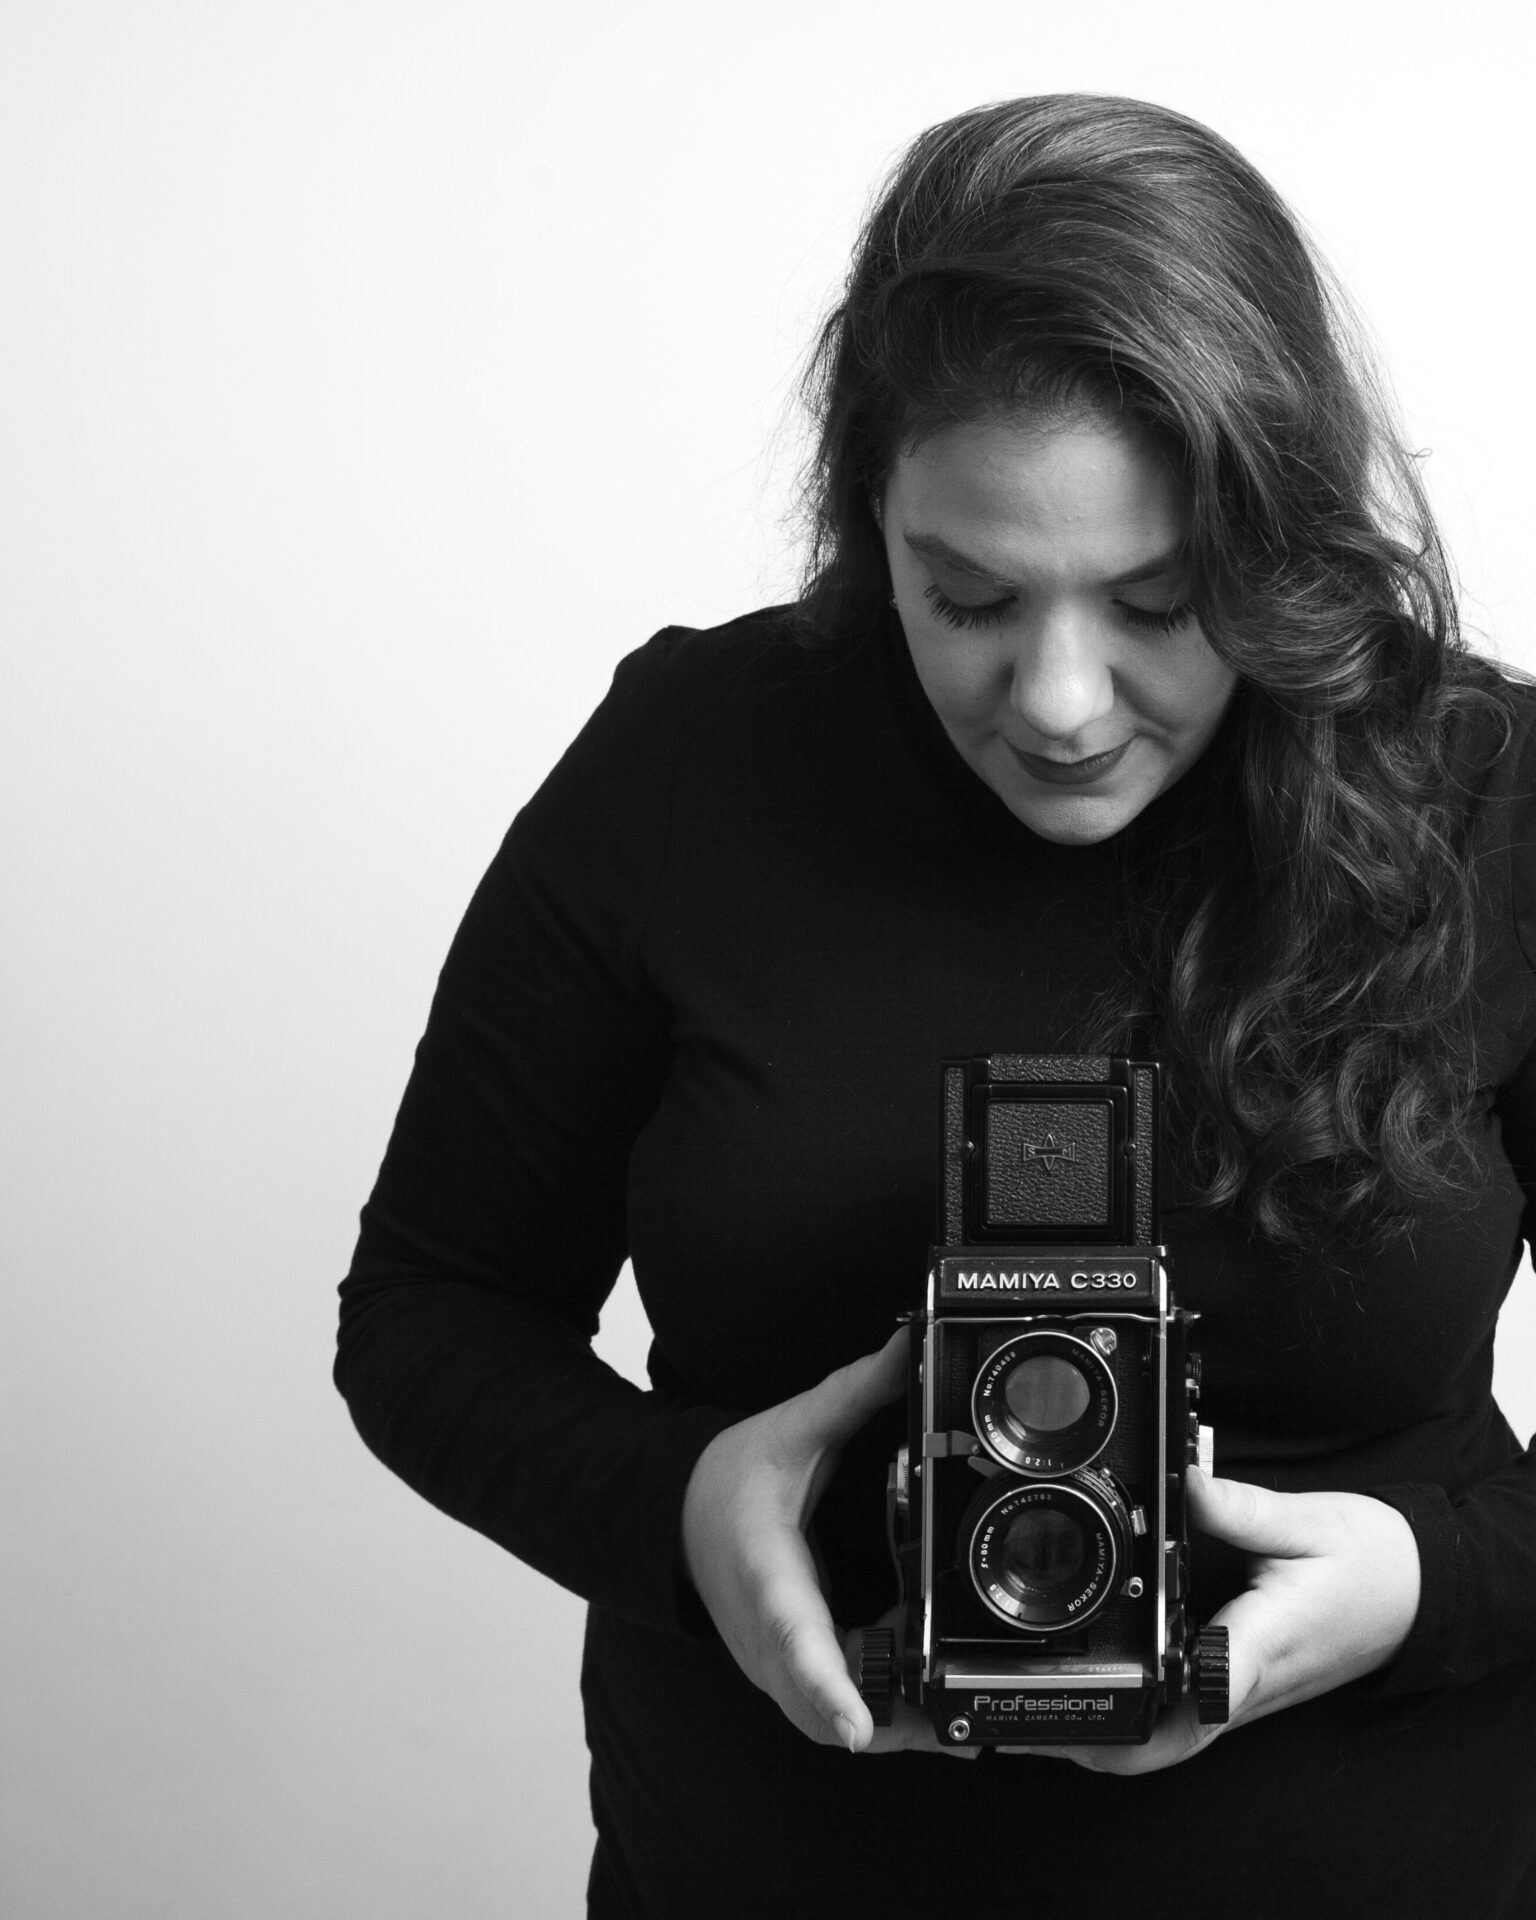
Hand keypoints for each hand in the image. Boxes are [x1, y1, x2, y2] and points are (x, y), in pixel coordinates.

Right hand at [681, 1328, 972, 1756]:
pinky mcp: (785, 1679)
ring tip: (949, 1684)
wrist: (672, 1517)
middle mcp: (767, 1643)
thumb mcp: (792, 1428)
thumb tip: (911, 1347)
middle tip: (957, 1711)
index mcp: (768, 1580)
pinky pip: (835, 1713)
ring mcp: (774, 1670)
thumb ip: (855, 1390)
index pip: (795, 1642)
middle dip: (893, 1723)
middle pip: (826, 1714)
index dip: (829, 1688)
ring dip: (894, 1718)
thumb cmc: (726, 1481)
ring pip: (834, 1726)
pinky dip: (881, 1704)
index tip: (859, 1727)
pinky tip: (918, 1668)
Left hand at [999, 1469, 1422, 1774]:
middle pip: (1163, 1743)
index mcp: (1260, 1646)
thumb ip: (1238, 1507)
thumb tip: (1182, 1484)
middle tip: (1030, 1719)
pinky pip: (1185, 1718)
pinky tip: (1106, 1680)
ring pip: (1171, 1740)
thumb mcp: (1307, 1520)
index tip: (1081, 1701)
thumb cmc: (1374, 1562)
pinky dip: (1141, 1713)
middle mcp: (1248, 1686)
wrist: (1425, 1592)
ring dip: (1112, 1734)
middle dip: (1096, 1741)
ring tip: (1047, 1704)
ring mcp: (1245, 1695)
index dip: (1135, 1709)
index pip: (1192, 1696)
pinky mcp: (1245, 1688)